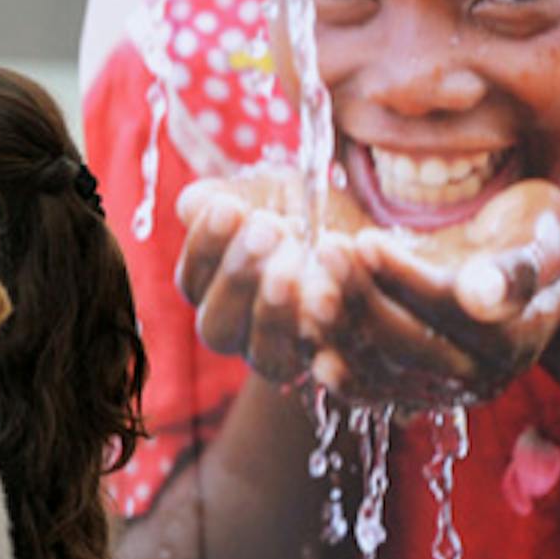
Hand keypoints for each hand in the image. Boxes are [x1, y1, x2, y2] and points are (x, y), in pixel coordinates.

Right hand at [174, 170, 364, 385]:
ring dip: (277, 311)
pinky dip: (324, 336)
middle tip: (267, 232)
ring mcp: (279, 355)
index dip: (206, 244)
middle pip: (217, 326)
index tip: (229, 207)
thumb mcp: (275, 191)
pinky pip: (319, 363)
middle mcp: (238, 330)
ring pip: (263, 354)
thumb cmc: (308, 211)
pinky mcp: (326, 366)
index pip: (193, 279)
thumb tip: (194, 205)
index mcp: (212, 288)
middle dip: (237, 277)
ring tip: (298, 266)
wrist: (366, 241)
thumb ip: (236, 197)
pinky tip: (333, 294)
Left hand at [320, 179, 559, 406]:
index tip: (365, 240)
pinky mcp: (408, 389)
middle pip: (407, 346)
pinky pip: (364, 386)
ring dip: (337, 326)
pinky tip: (303, 326)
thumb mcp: (546, 235)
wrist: (532, 267)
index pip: (449, 310)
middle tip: (325, 250)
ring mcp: (441, 389)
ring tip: (307, 279)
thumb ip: (520, 267)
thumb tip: (484, 294)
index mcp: (514, 336)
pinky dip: (331, 359)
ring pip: (378, 368)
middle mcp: (479, 375)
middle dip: (361, 297)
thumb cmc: (535, 236)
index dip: (404, 278)